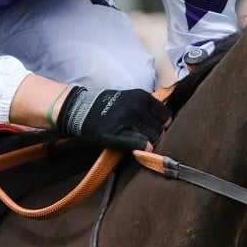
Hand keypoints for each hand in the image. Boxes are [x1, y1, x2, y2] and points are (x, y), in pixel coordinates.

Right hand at [56, 86, 170, 150]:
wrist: (80, 110)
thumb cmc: (107, 106)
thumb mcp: (130, 99)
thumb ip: (146, 109)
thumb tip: (166, 123)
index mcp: (142, 97)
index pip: (165, 115)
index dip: (162, 125)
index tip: (155, 129)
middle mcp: (137, 107)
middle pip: (160, 129)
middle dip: (156, 135)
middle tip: (147, 139)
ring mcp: (128, 120)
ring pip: (152, 137)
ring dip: (149, 142)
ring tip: (141, 143)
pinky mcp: (118, 133)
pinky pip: (139, 143)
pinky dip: (143, 147)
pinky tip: (142, 149)